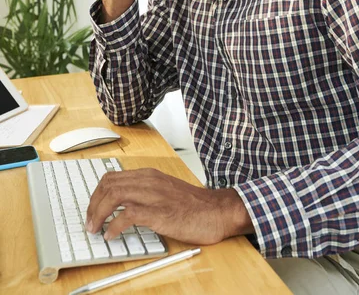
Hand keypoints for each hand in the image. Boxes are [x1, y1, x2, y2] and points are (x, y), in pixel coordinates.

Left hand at [85, 168, 252, 243]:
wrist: (217, 211)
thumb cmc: (193, 205)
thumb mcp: (166, 191)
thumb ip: (146, 193)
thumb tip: (121, 207)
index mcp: (149, 175)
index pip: (112, 177)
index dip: (97, 194)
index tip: (92, 209)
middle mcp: (149, 181)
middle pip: (108, 185)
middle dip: (92, 204)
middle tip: (89, 222)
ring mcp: (154, 195)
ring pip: (114, 195)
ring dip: (98, 214)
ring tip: (94, 229)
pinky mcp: (159, 212)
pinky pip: (128, 214)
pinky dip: (114, 225)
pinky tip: (111, 235)